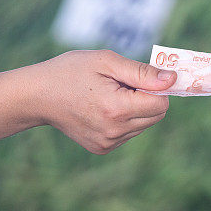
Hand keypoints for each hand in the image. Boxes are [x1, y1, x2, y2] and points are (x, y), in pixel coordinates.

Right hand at [30, 50, 176, 153]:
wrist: (37, 96)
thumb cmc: (71, 72)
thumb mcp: (106, 62)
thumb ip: (142, 72)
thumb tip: (172, 80)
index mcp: (117, 109)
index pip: (161, 103)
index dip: (156, 87)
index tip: (138, 77)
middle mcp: (115, 131)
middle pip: (156, 116)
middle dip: (147, 98)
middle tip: (122, 84)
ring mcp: (108, 143)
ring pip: (144, 125)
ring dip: (135, 109)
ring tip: (108, 96)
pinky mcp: (102, 148)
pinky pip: (129, 133)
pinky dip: (124, 120)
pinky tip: (102, 108)